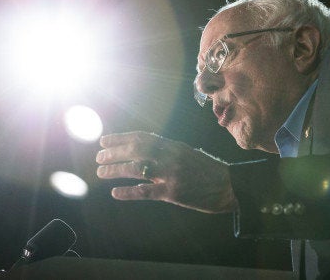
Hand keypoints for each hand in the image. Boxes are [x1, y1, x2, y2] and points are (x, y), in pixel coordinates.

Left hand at [96, 131, 237, 213]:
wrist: (230, 186)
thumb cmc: (209, 170)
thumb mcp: (189, 153)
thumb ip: (169, 151)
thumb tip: (147, 148)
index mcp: (173, 145)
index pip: (142, 137)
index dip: (120, 138)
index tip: (104, 140)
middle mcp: (170, 156)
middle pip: (135, 150)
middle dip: (114, 152)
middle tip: (99, 156)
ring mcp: (170, 174)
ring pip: (136, 169)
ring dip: (115, 170)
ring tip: (101, 172)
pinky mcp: (172, 192)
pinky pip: (145, 191)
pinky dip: (128, 192)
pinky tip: (115, 192)